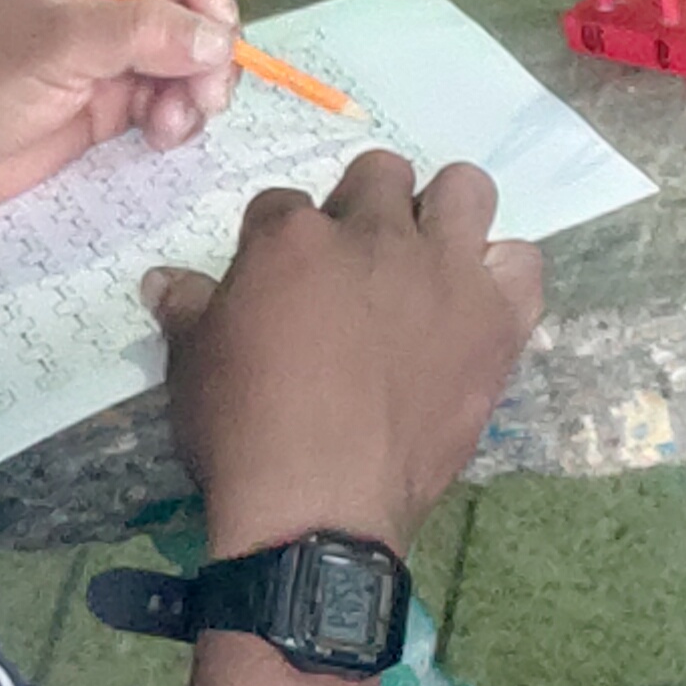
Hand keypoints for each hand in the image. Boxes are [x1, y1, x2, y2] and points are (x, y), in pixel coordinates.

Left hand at [0, 0, 243, 216]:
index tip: (213, 35)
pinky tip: (159, 136)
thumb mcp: (56, 41)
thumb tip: (219, 41)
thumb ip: (142, 33)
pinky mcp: (110, 95)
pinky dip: (178, 115)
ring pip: (190, 53)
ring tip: (172, 125)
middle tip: (206, 98)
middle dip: (208, 48)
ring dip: (197, 89)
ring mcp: (110, 44)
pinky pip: (170, 95)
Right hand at [142, 153, 544, 552]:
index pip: (284, 203)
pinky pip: (522, 264)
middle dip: (364, 209)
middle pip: (380, 177)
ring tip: (425, 265)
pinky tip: (475, 305)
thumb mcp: (194, 366)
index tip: (283, 281)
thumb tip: (163, 280)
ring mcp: (444, 273)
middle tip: (354, 270)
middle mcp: (377, 236)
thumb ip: (189, 310)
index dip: (282, 241)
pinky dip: (501, 276)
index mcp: (294, 239)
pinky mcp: (495, 320)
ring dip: (444, 216)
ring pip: (465, 189)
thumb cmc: (244, 434)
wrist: (317, 508)